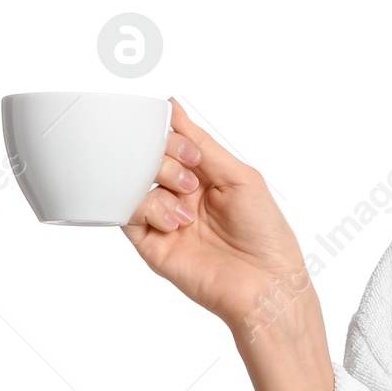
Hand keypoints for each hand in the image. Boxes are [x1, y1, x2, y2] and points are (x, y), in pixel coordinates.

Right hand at [121, 98, 314, 335]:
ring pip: (132, 182)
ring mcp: (162, 217)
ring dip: (158, 184)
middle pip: (146, 157)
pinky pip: (126, 213)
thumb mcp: (240, 177)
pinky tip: (177, 222)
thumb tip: (172, 107)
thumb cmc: (264, 232)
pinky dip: (148, 209)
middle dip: (164, 159)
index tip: (190, 152)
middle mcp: (179, 193)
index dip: (172, 138)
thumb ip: (202, 144)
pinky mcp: (149, 242)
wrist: (265, 283)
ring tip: (187, 207)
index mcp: (202, 175)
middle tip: (190, 179)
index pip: (169, 141)